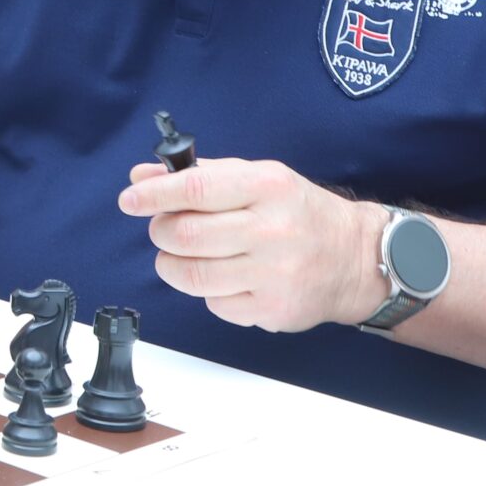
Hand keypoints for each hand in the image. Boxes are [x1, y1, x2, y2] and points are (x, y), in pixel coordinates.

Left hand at [119, 158, 385, 332]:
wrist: (355, 258)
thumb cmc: (300, 213)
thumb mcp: (258, 178)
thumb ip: (200, 175)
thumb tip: (143, 175)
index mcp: (267, 187)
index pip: (196, 189)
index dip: (154, 195)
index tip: (130, 199)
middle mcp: (272, 230)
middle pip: (186, 235)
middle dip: (161, 232)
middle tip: (165, 229)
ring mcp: (273, 274)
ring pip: (192, 274)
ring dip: (172, 264)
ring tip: (181, 255)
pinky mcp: (272, 310)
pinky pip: (215, 304)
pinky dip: (207, 292)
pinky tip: (225, 278)